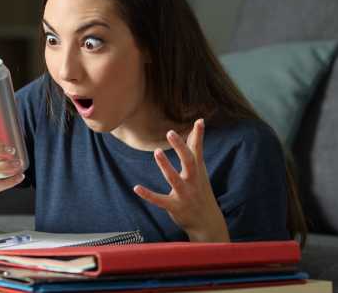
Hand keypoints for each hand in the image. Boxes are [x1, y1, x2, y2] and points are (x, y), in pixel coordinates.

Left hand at [133, 119, 229, 241]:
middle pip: (189, 161)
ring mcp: (185, 194)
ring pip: (174, 179)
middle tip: (170, 132)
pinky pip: (160, 200)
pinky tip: (136, 188)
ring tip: (157, 151)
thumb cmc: (201, 192)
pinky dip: (148, 194)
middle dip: (180, 147)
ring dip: (166, 166)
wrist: (207, 223)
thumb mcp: (200, 172)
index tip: (199, 121)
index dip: (198, 136)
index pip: (198, 151)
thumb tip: (196, 127)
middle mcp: (193, 181)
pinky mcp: (175, 206)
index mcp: (198, 171)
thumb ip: (195, 151)